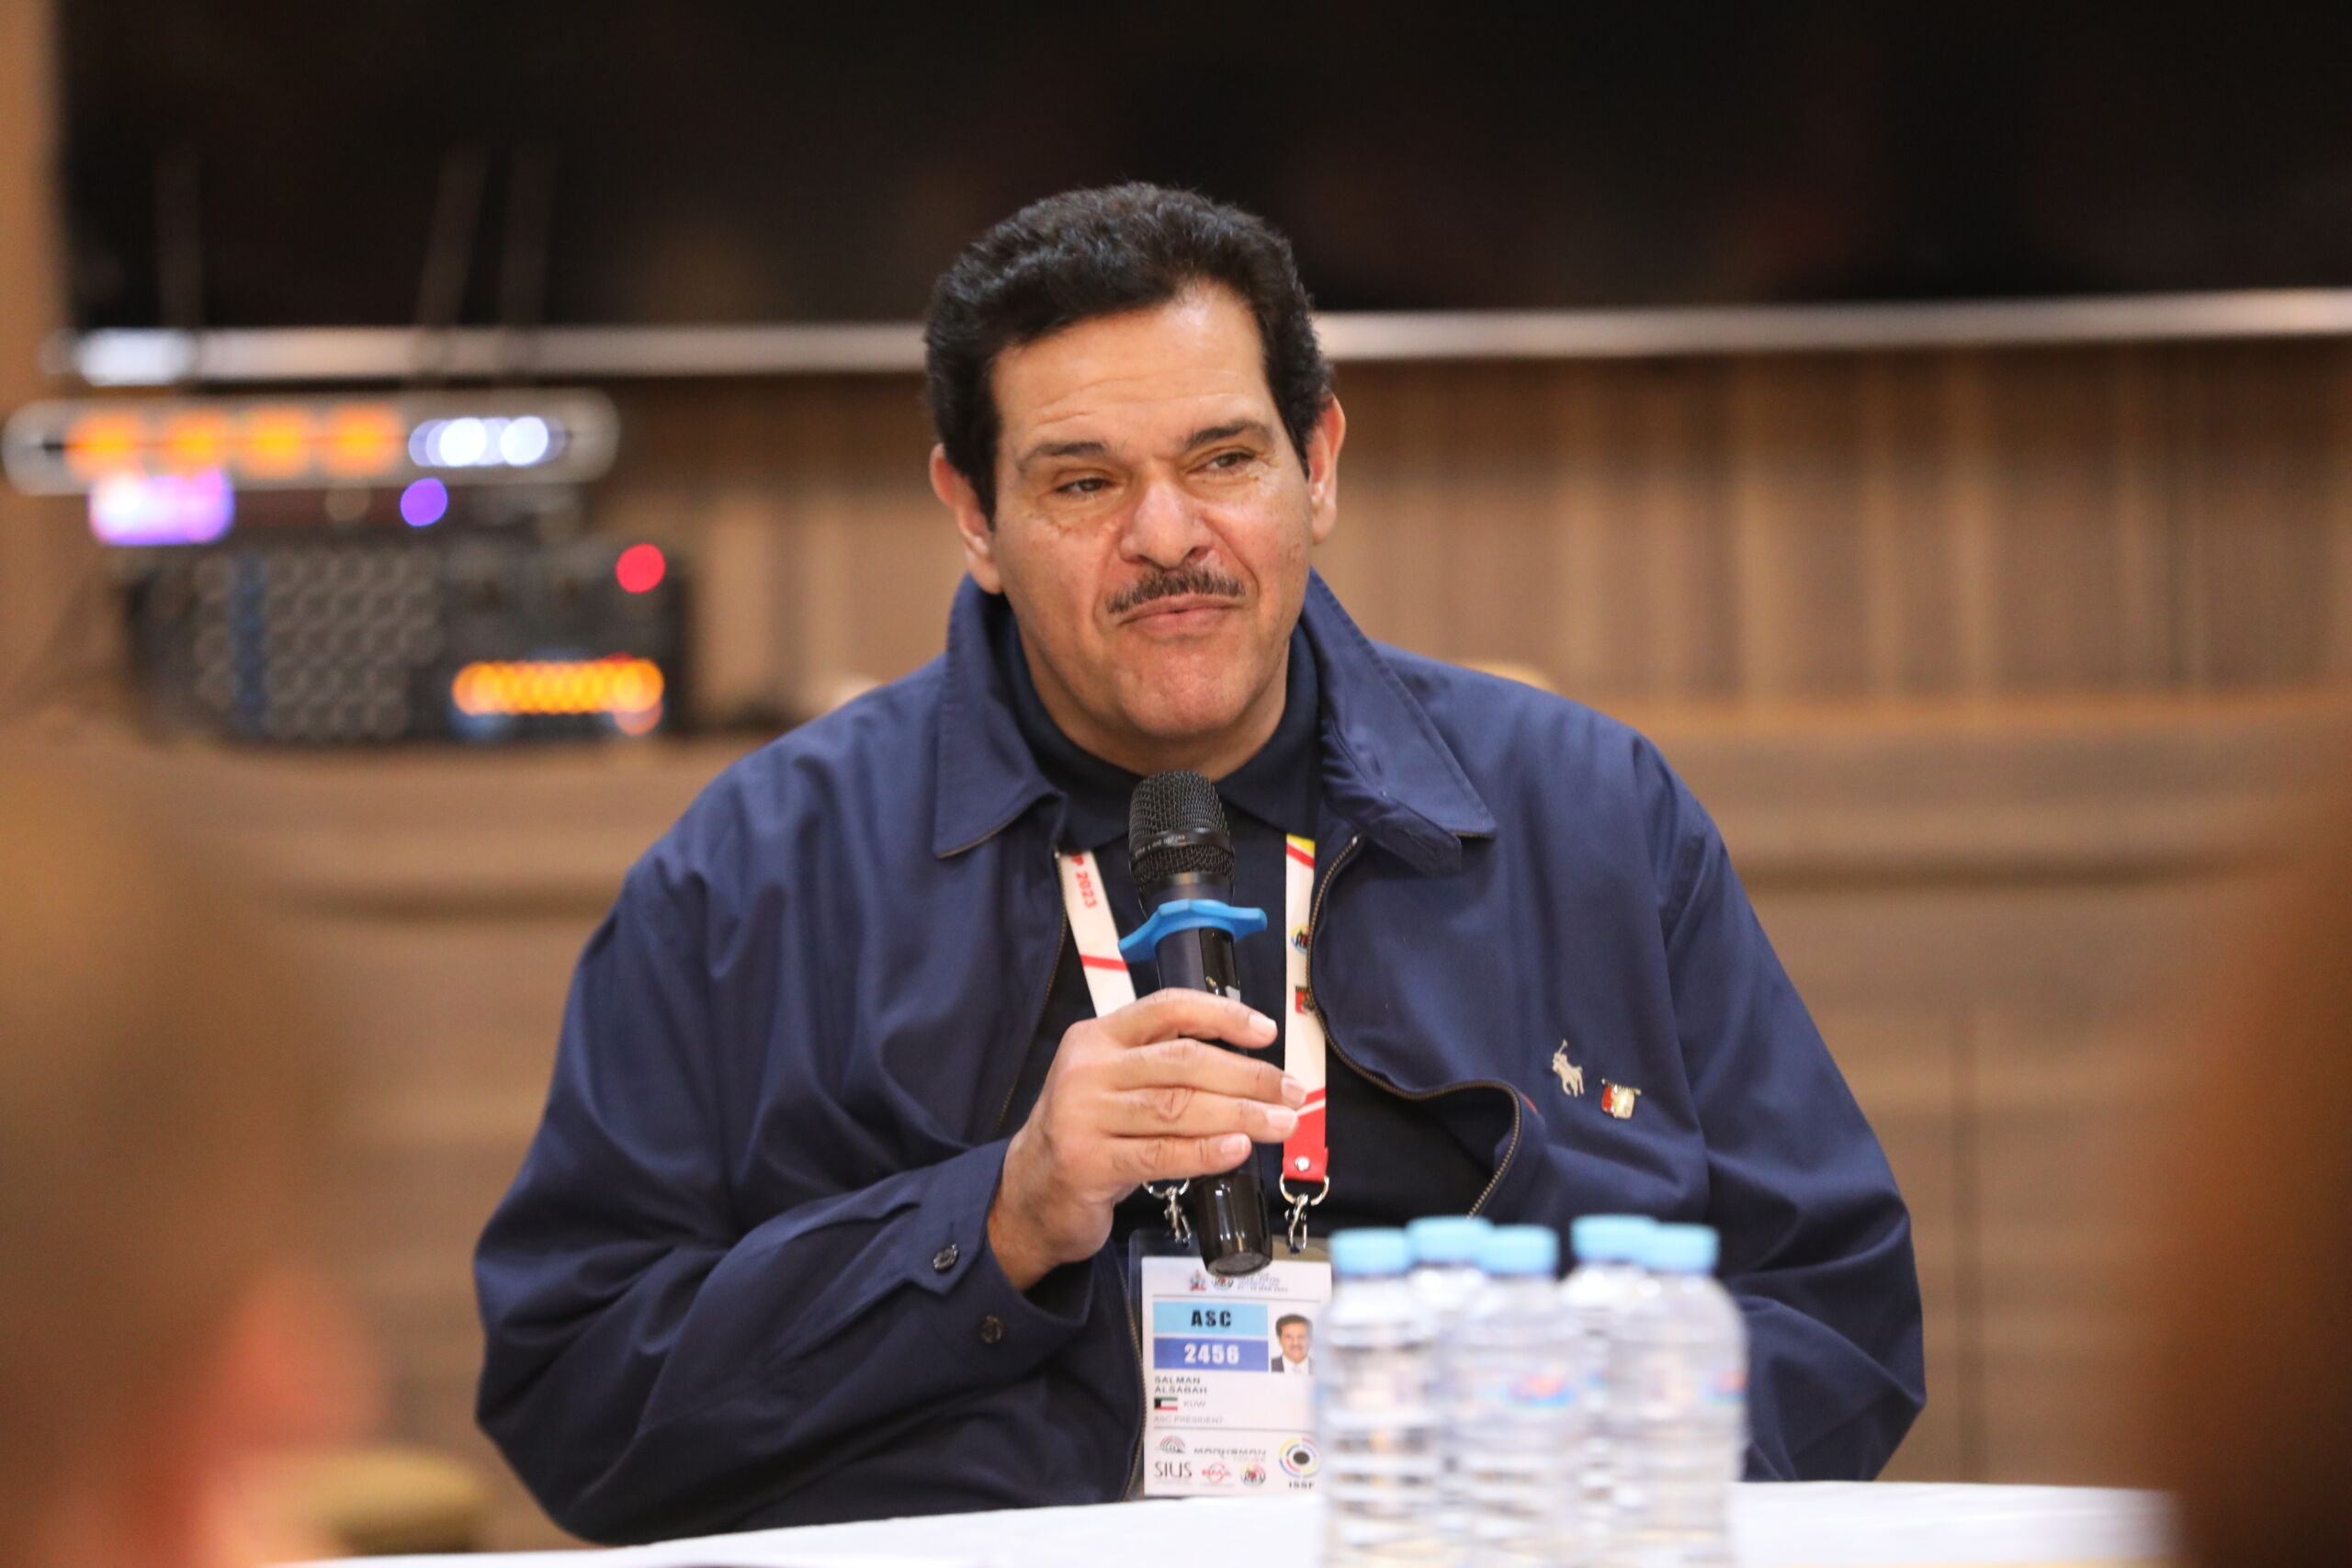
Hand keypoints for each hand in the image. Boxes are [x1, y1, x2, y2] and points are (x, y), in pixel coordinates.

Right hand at [988, 989, 1302, 1290]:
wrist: (1031, 1192)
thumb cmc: (1089, 1133)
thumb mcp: (1115, 1084)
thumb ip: (1163, 1067)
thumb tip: (1250, 1067)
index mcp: (1098, 1038)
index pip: (1167, 1008)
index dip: (1222, 1015)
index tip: (1266, 1031)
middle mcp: (1087, 1070)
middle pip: (1182, 1061)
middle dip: (1247, 1076)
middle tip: (1289, 1092)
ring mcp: (1083, 1116)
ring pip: (1177, 1107)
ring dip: (1240, 1115)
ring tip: (1280, 1123)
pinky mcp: (1087, 1163)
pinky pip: (1160, 1154)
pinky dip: (1206, 1152)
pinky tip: (1238, 1149)